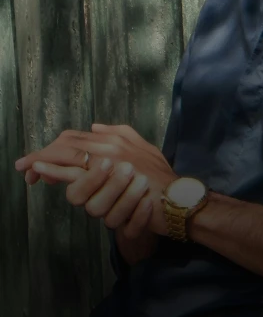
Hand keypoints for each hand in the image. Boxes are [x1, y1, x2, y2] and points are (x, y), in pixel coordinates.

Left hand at [15, 124, 176, 235]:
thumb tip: (94, 127)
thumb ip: (120, 133)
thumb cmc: (159, 177)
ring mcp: (106, 163)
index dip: (54, 147)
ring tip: (37, 176)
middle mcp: (108, 146)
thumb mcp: (143, 148)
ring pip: (68, 163)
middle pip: (66, 145)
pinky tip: (42, 172)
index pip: (75, 138)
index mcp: (115, 139)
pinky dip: (55, 172)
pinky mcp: (105, 182)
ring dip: (54, 173)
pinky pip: (74, 176)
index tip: (38, 160)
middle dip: (41, 154)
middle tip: (24, 167)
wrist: (174, 199)